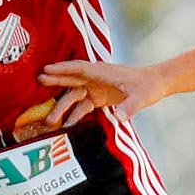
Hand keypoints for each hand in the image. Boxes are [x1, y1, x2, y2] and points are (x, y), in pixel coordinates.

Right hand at [39, 61, 170, 125]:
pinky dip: (74, 115)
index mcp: (102, 72)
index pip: (79, 68)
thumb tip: (120, 117)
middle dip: (55, 81)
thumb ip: (130, 107)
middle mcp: (96, 78)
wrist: (156, 84)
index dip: (62, 69)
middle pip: (71, 79)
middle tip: (38, 81)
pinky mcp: (99, 98)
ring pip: (75, 96)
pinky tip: (66, 125)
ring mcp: (96, 88)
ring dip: (63, 106)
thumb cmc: (148, 85)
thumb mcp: (141, 96)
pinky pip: (83, 107)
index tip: (46, 69)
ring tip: (50, 120)